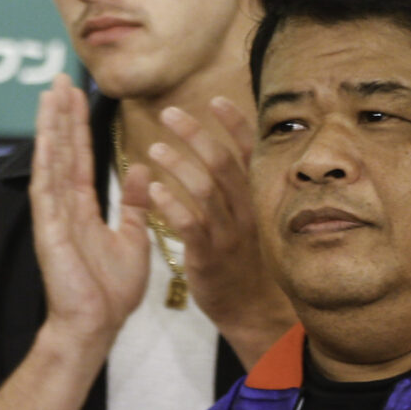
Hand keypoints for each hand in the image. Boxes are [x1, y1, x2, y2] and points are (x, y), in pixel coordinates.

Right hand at [31, 76, 151, 352]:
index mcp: (82, 208)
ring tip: (50, 94)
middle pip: (61, 151)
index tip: (76, 97)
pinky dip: (46, 159)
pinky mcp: (49, 229)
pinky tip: (47, 135)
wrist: (95, 324)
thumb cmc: (110, 291)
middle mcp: (63, 206)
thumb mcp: (132, 237)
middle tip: (58, 81)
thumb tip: (137, 172)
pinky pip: (47, 186)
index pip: (79, 157)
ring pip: (51, 161)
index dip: (78, 126)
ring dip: (50, 128)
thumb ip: (132, 204)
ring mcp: (53, 216)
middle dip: (60, 116)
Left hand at [133, 97, 296, 357]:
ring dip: (179, 165)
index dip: (234, 125)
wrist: (254, 309)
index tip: (213, 100)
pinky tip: (153, 192)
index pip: (249, 152)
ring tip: (153, 148)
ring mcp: (230, 233)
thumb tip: (218, 153)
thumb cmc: (245, 259)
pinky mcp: (211, 256)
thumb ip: (234, 187)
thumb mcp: (246, 218)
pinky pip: (192, 227)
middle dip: (196, 134)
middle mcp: (248, 210)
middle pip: (223, 163)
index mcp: (257, 198)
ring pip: (207, 191)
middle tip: (169, 113)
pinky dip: (172, 206)